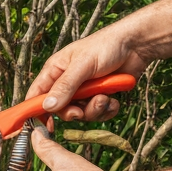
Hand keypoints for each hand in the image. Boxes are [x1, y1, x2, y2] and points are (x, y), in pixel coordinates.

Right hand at [26, 24, 148, 121]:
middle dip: (72, 112)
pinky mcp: (100, 97)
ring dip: (94, 110)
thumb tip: (47, 106)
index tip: (42, 125)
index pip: (37, 94)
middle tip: (80, 111)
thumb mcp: (82, 65)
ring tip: (104, 97)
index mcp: (55, 70)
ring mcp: (84, 91)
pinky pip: (98, 114)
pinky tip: (113, 99)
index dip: (35, 110)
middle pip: (60, 109)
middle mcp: (67, 82)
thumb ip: (65, 86)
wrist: (136, 46)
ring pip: (81, 113)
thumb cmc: (106, 46)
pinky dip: (106, 110)